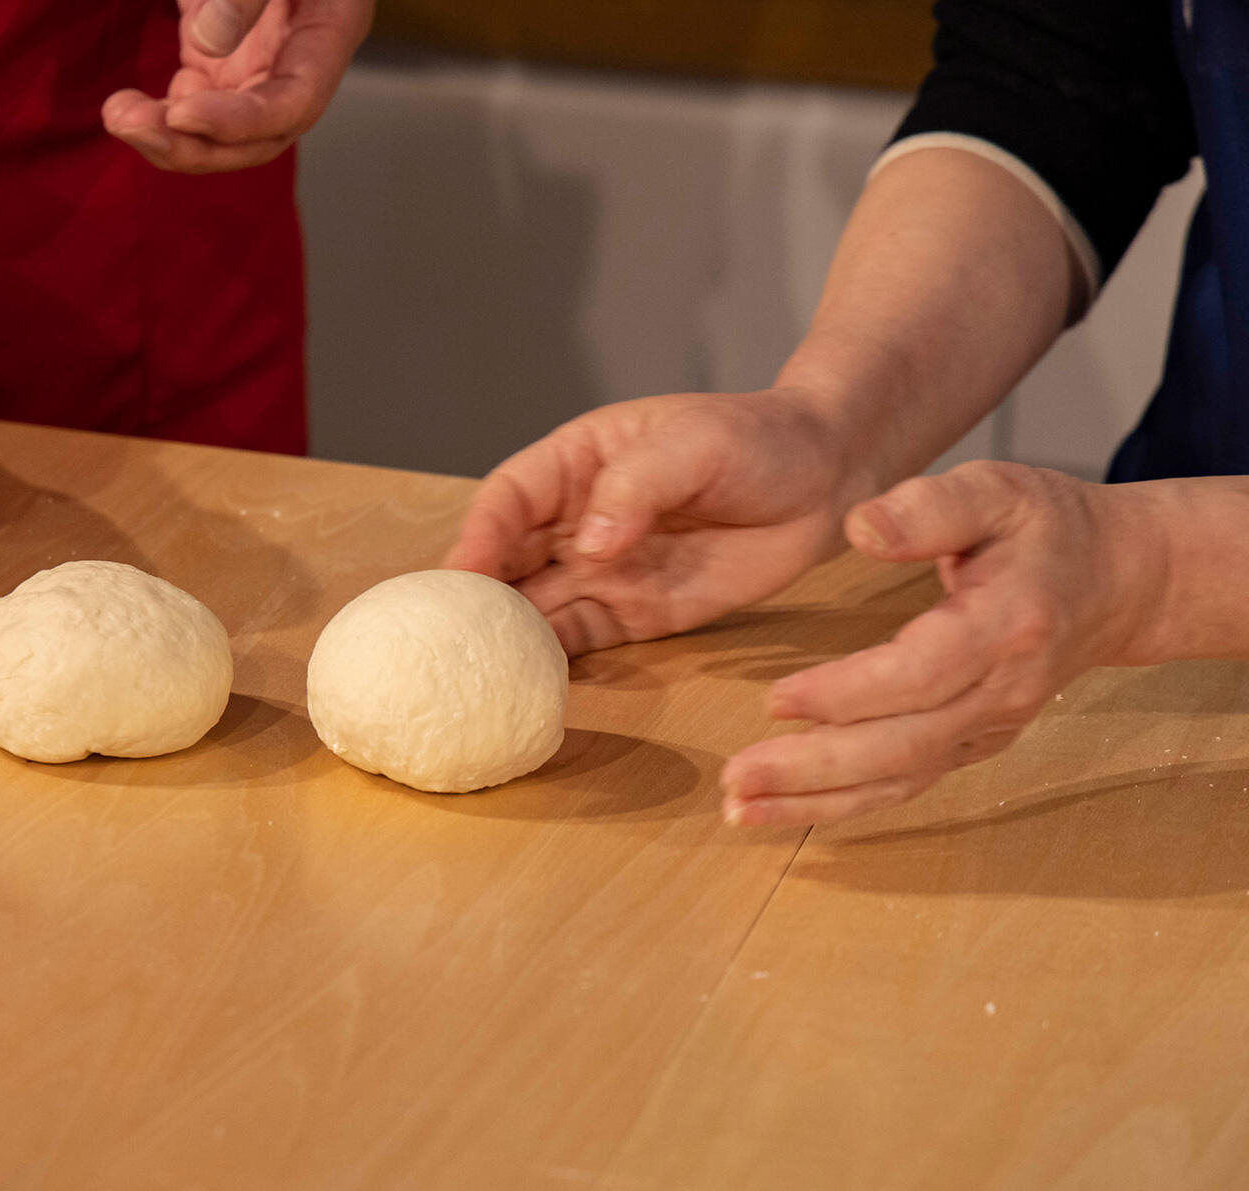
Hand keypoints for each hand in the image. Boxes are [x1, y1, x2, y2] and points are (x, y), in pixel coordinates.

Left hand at [102, 0, 372, 172]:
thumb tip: (208, 42)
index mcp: (331, 28)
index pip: (295, 101)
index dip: (240, 120)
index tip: (180, 115)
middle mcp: (300, 60)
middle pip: (260, 136)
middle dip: (196, 144)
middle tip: (131, 125)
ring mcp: (262, 64)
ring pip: (227, 133)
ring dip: (172, 138)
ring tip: (120, 116)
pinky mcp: (226, 61)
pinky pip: (199, 106)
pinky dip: (165, 117)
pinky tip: (132, 106)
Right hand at [444, 389, 875, 654]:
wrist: (826, 480)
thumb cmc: (757, 439)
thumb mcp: (694, 445)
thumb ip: (637, 487)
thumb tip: (589, 545)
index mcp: (576, 463)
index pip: (509, 498)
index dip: (480, 535)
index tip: (463, 574)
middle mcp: (576, 519)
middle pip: (507, 559)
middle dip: (474, 598)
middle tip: (443, 640)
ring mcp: (603, 570)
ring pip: (536, 607)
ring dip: (505, 639)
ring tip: (474, 674)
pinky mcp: (636, 614)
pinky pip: (582, 641)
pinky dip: (552, 664)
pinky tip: (526, 687)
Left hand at [720, 461, 1161, 826]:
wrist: (1115, 581)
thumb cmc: (1045, 528)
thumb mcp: (996, 490)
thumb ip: (929, 507)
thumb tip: (862, 529)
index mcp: (1006, 626)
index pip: (920, 674)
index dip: (847, 693)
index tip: (776, 699)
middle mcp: (1001, 692)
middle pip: (903, 746)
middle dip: (815, 769)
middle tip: (737, 778)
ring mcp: (989, 727)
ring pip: (900, 779)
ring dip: (819, 802)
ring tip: (743, 809)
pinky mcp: (971, 745)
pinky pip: (905, 783)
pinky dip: (843, 804)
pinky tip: (783, 809)